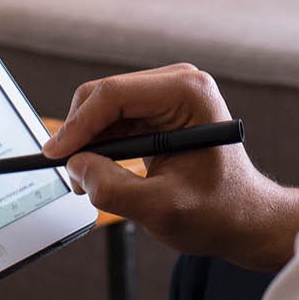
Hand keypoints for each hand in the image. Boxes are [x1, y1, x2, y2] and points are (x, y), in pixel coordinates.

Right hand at [44, 64, 298, 270]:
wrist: (243, 217)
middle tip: (72, 176)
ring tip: (87, 182)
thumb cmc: (217, 212)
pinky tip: (100, 172)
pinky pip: (113, 118)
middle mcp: (177, 82)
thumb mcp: (162, 210)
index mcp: (187, 93)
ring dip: (88, 142)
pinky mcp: (158, 108)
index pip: (114, 94)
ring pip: (103, 107)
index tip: (55, 156)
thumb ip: (115, 189)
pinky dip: (100, 144)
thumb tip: (76, 166)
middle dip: (81, 134)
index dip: (78, 125)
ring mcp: (168, 93)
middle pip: (104, 94)